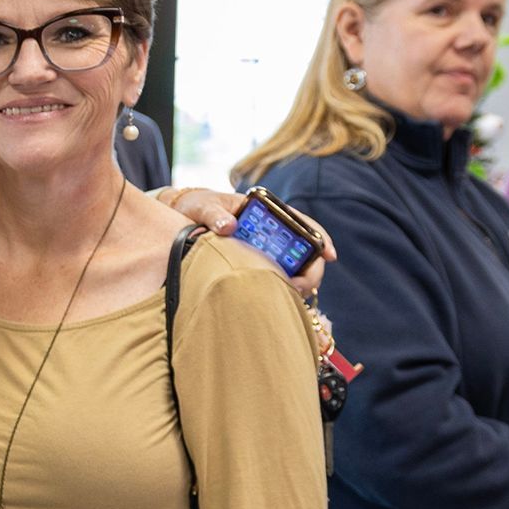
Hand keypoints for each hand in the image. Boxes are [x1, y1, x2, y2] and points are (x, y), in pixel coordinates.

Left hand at [156, 187, 336, 297]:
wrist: (179, 220)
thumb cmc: (195, 207)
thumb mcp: (202, 206)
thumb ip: (213, 214)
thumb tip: (229, 226)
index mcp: (266, 213)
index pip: (303, 223)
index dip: (320, 238)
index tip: (329, 254)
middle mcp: (271, 234)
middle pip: (304, 254)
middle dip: (309, 272)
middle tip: (299, 288)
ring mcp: (264, 253)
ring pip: (292, 272)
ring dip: (294, 285)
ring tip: (283, 297)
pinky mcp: (253, 269)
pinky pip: (273, 282)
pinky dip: (278, 292)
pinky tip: (274, 302)